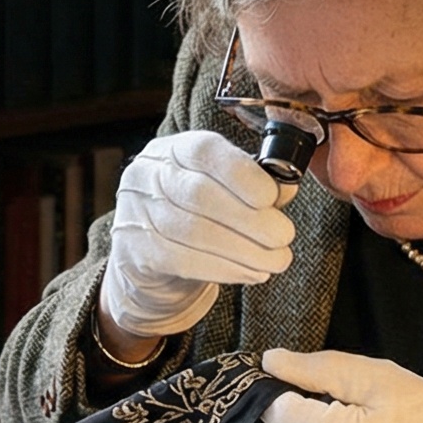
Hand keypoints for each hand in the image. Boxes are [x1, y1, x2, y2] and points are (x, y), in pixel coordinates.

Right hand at [98, 131, 301, 339]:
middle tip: (284, 236)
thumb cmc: (197, 217)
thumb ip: (256, 185)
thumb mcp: (225, 191)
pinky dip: (225, 268)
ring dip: (244, 249)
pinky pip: (184, 261)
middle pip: (200, 194)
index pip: (205, 151)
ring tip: (276, 260)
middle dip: (251, 218)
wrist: (152, 261)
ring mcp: (137, 214)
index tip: (273, 197)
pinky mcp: (137, 252)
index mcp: (174, 150)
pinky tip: (251, 272)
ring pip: (195, 231)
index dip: (242, 174)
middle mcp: (148, 175)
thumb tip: (286, 187)